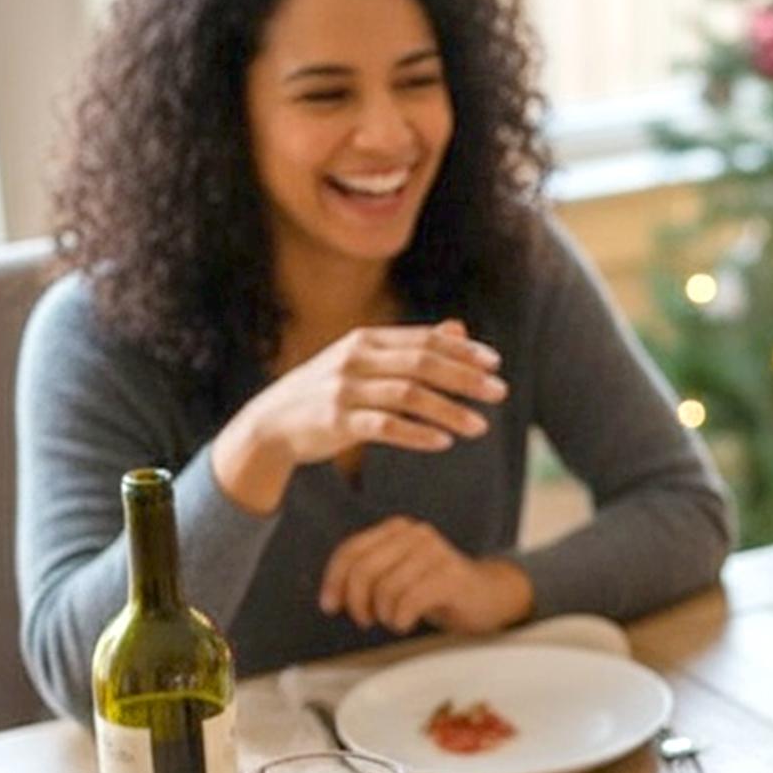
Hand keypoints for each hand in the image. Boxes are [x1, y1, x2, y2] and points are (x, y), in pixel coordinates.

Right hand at [211, 320, 506, 515]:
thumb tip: (459, 329)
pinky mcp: (336, 422)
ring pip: (409, 396)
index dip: (463, 351)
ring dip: (449, 411)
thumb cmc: (328, 390)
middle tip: (500, 392)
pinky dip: (416, 434)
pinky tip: (443, 443)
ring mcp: (344, 390)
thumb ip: (411, 347)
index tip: (495, 364)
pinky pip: (384, 427)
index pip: (425, 340)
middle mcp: (356, 359)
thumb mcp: (365, 361)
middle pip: (422, 364)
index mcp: (367, 339)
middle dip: (465, 378)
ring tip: (480, 426)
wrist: (272, 423)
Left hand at [318, 515, 529, 636]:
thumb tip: (331, 596)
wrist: (485, 596)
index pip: (351, 550)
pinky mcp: (451, 576)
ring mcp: (436, 552)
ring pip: (386, 588)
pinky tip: (406, 623)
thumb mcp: (396, 576)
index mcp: (397, 530)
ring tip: (393, 619)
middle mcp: (416, 534)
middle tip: (366, 620)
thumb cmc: (433, 589)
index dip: (333, 580)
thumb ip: (366, 575)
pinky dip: (400, 620)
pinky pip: (410, 601)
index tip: (330, 605)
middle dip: (357, 602)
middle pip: (364, 569)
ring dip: (384, 614)